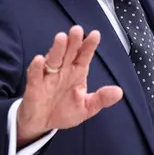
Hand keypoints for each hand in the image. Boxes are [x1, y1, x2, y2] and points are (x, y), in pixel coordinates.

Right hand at [16, 26, 122, 146]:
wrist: (43, 124)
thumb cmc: (64, 111)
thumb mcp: (87, 108)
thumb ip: (101, 99)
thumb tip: (119, 92)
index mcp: (77, 73)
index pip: (84, 56)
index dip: (89, 46)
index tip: (95, 34)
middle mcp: (63, 70)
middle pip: (69, 53)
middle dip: (73, 42)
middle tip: (77, 30)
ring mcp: (48, 77)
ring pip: (53, 59)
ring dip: (56, 49)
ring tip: (61, 38)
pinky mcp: (34, 86)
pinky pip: (35, 75)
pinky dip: (37, 68)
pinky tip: (39, 60)